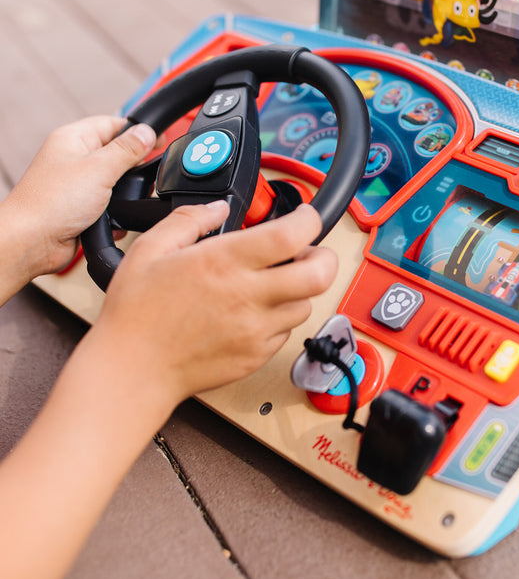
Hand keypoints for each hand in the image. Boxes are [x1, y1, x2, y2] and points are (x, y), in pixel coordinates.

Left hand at [2, 116, 155, 279]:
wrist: (32, 242)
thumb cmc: (51, 203)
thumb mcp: (100, 169)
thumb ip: (127, 150)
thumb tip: (147, 133)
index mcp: (74, 138)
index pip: (113, 123)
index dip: (138, 131)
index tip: (159, 142)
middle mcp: (74, 158)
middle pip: (117, 151)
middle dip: (134, 166)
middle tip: (144, 174)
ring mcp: (77, 182)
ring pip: (115, 179)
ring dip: (125, 191)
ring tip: (126, 198)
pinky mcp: (81, 205)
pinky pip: (109, 201)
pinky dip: (117, 210)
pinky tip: (116, 217)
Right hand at [82, 202, 336, 409]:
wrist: (132, 371)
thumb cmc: (136, 315)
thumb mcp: (150, 250)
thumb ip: (187, 220)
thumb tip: (217, 207)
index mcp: (224, 263)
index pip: (292, 235)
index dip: (309, 220)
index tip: (303, 216)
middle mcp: (248, 296)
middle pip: (320, 274)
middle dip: (325, 257)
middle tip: (309, 252)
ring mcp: (256, 330)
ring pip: (306, 304)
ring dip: (298, 289)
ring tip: (272, 284)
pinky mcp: (256, 356)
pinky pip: (286, 332)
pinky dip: (279, 318)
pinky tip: (254, 312)